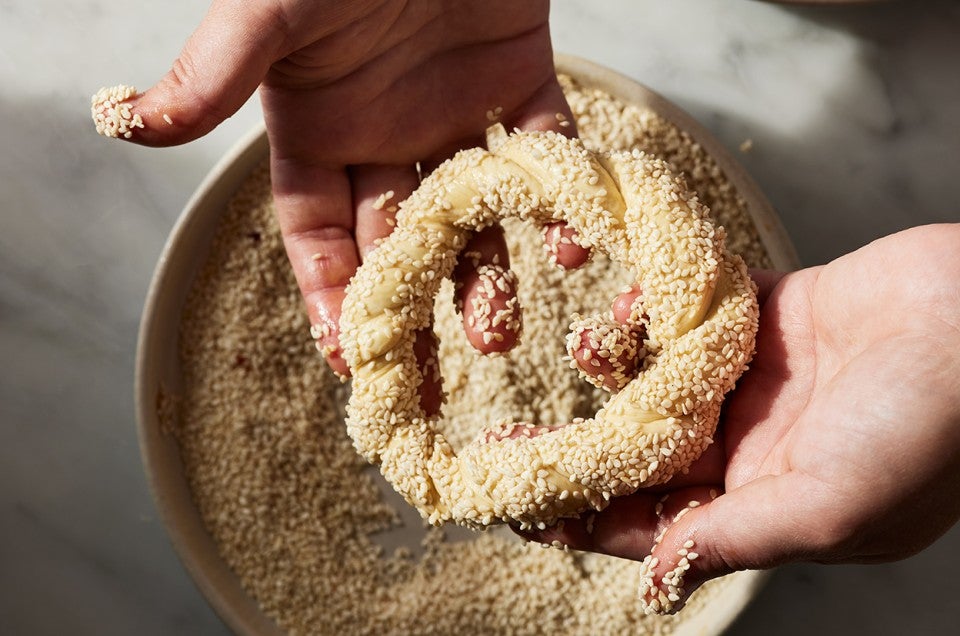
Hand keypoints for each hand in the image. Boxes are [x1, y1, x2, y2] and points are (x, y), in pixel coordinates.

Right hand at [123, 0, 587, 408]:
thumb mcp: (272, 11)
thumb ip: (215, 69)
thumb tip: (127, 122)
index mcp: (319, 132)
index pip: (320, 239)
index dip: (331, 301)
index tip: (349, 363)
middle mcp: (386, 136)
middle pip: (398, 247)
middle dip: (410, 315)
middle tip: (427, 386)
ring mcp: (454, 115)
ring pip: (472, 215)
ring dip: (485, 275)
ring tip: (495, 331)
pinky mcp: (520, 80)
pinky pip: (544, 151)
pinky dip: (559, 196)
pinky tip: (567, 241)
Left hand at [527, 224, 959, 610]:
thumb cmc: (933, 424)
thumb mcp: (837, 501)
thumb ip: (742, 535)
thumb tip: (660, 575)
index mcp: (769, 503)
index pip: (658, 522)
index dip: (588, 522)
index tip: (519, 514)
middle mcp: (755, 446)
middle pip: (643, 454)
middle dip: (578, 449)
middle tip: (507, 440)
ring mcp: (758, 381)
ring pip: (660, 383)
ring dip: (616, 370)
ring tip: (581, 350)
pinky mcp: (766, 317)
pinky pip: (690, 317)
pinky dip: (656, 313)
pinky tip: (628, 308)